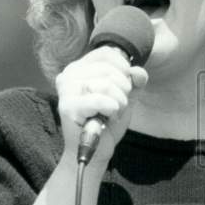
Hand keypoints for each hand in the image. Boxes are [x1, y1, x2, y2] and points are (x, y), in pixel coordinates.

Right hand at [55, 47, 148, 165]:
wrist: (95, 151)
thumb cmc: (106, 121)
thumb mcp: (125, 96)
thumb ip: (134, 80)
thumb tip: (138, 72)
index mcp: (79, 68)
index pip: (106, 53)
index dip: (123, 68)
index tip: (126, 86)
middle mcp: (68, 75)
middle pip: (108, 69)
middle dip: (123, 90)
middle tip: (118, 106)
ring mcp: (66, 90)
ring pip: (107, 84)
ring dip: (119, 102)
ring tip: (111, 113)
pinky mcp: (68, 106)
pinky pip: (100, 100)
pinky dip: (111, 109)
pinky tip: (107, 118)